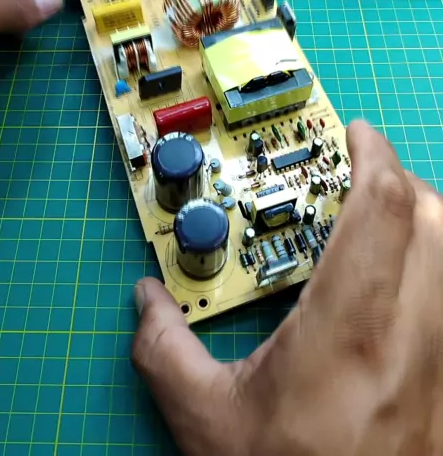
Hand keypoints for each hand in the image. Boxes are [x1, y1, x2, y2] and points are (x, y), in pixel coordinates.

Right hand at [132, 121, 442, 455]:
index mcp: (348, 332)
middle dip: (396, 180)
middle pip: (431, 214)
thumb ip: (166, 351)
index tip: (355, 132)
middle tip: (358, 181)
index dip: (373, 153)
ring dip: (423, 218)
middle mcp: (413, 336)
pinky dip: (436, 263)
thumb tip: (145, 301)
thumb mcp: (208, 425)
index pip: (382, 208)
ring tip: (382, 224)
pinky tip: (407, 282)